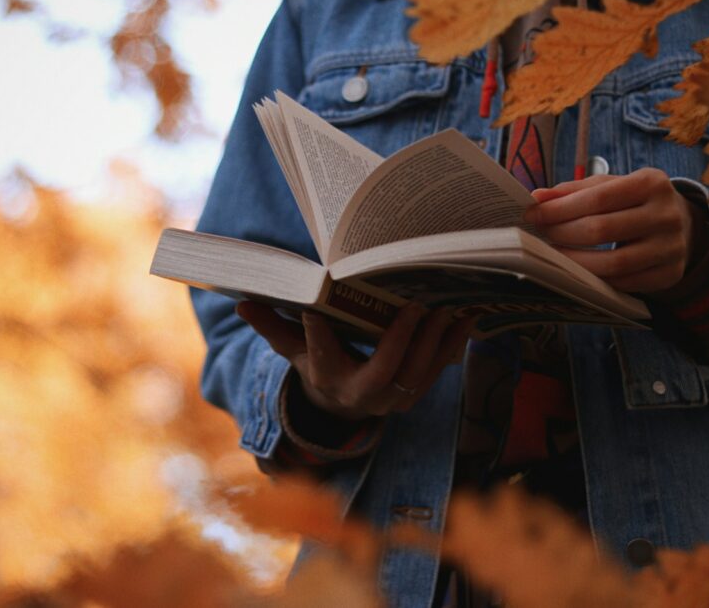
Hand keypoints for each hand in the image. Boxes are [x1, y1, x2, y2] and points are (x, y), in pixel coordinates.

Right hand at [236, 301, 473, 419]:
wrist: (343, 403)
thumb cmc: (318, 364)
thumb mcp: (293, 350)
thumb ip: (272, 327)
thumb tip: (242, 304)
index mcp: (326, 380)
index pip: (319, 357)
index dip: (316, 336)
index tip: (313, 309)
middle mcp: (361, 395)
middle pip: (384, 372)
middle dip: (400, 341)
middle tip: (413, 306)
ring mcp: (393, 398)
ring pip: (418, 373)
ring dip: (435, 341)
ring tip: (445, 307)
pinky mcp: (415, 392)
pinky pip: (438, 370)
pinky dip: (452, 344)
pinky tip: (466, 316)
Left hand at [523, 168, 705, 292]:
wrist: (680, 224)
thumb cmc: (633, 201)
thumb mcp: (610, 186)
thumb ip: (574, 191)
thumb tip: (537, 198)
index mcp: (652, 183)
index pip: (597, 198)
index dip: (559, 209)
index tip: (532, 215)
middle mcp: (666, 215)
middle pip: (601, 230)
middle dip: (562, 233)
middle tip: (540, 235)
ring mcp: (671, 247)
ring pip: (613, 263)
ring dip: (574, 262)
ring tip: (554, 255)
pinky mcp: (669, 274)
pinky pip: (624, 283)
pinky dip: (596, 279)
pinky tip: (578, 271)